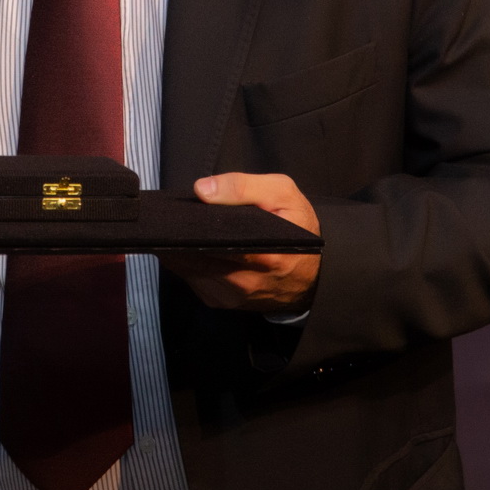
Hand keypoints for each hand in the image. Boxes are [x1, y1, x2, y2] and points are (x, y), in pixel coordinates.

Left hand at [162, 171, 320, 311]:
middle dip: (177, 236)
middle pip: (190, 256)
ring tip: (180, 229)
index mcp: (261, 255)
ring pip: (186, 270)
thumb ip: (242, 186)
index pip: (206, 241)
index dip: (185, 225)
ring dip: (180, 250)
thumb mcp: (281, 193)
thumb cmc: (299, 228)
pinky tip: (193, 248)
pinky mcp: (223, 303)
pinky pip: (192, 280)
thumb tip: (201, 190)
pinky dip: (188, 264)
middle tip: (173, 216)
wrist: (315, 272)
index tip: (174, 210)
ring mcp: (231, 296)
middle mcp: (243, 282)